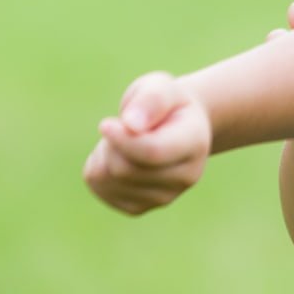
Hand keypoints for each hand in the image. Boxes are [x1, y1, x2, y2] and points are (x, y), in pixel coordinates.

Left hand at [83, 71, 211, 215]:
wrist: (176, 126)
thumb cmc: (167, 102)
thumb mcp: (162, 86)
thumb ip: (151, 99)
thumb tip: (131, 124)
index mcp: (194, 143)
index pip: (153, 152)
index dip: (123, 140)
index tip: (104, 124)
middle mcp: (185, 177)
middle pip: (124, 168)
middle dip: (112, 141)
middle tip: (122, 123)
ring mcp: (163, 197)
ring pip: (108, 178)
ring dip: (104, 152)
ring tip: (124, 138)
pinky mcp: (139, 208)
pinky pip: (98, 187)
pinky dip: (98, 166)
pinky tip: (118, 156)